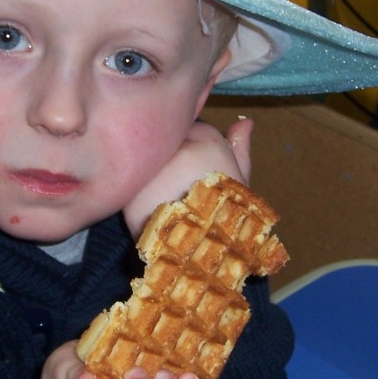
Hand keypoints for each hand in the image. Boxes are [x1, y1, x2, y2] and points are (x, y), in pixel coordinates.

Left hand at [123, 117, 252, 236]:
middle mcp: (176, 151)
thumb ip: (239, 148)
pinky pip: (132, 182)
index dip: (193, 146)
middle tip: (180, 182)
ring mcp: (151, 171)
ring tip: (167, 196)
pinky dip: (138, 191)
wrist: (204, 258)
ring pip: (147, 158)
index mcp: (208, 142)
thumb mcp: (240, 183)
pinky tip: (153, 208)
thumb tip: (246, 121)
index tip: (197, 166)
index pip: (191, 128)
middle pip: (166, 140)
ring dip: (152, 171)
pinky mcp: (131, 192)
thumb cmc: (229, 218)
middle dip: (171, 155)